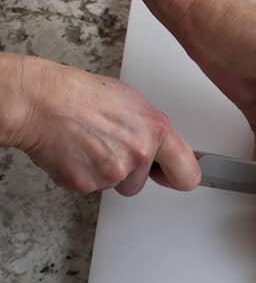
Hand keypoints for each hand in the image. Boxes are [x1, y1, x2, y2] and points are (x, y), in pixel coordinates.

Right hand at [7, 55, 199, 195]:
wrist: (40, 101)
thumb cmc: (82, 95)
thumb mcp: (134, 103)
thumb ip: (153, 131)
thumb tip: (163, 147)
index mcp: (157, 131)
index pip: (188, 174)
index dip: (178, 178)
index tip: (171, 177)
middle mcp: (139, 154)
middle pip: (141, 183)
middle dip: (129, 171)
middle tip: (110, 146)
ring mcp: (113, 172)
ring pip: (116, 185)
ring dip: (105, 172)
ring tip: (90, 144)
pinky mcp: (88, 184)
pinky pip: (91, 187)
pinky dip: (83, 174)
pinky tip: (77, 151)